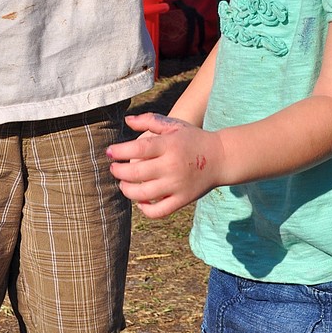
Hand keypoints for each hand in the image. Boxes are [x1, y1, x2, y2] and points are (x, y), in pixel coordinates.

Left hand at [107, 112, 224, 217]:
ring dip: (127, 190)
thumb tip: (126, 120)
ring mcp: (177, 185)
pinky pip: (159, 211)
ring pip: (143, 194)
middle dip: (119, 172)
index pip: (138, 149)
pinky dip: (145, 209)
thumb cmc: (193, 138)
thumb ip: (150, 121)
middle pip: (137, 173)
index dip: (120, 151)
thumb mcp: (174, 125)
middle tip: (113, 168)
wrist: (221, 157)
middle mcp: (172, 166)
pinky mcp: (183, 199)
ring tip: (123, 183)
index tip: (109, 152)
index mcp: (169, 145)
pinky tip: (140, 200)